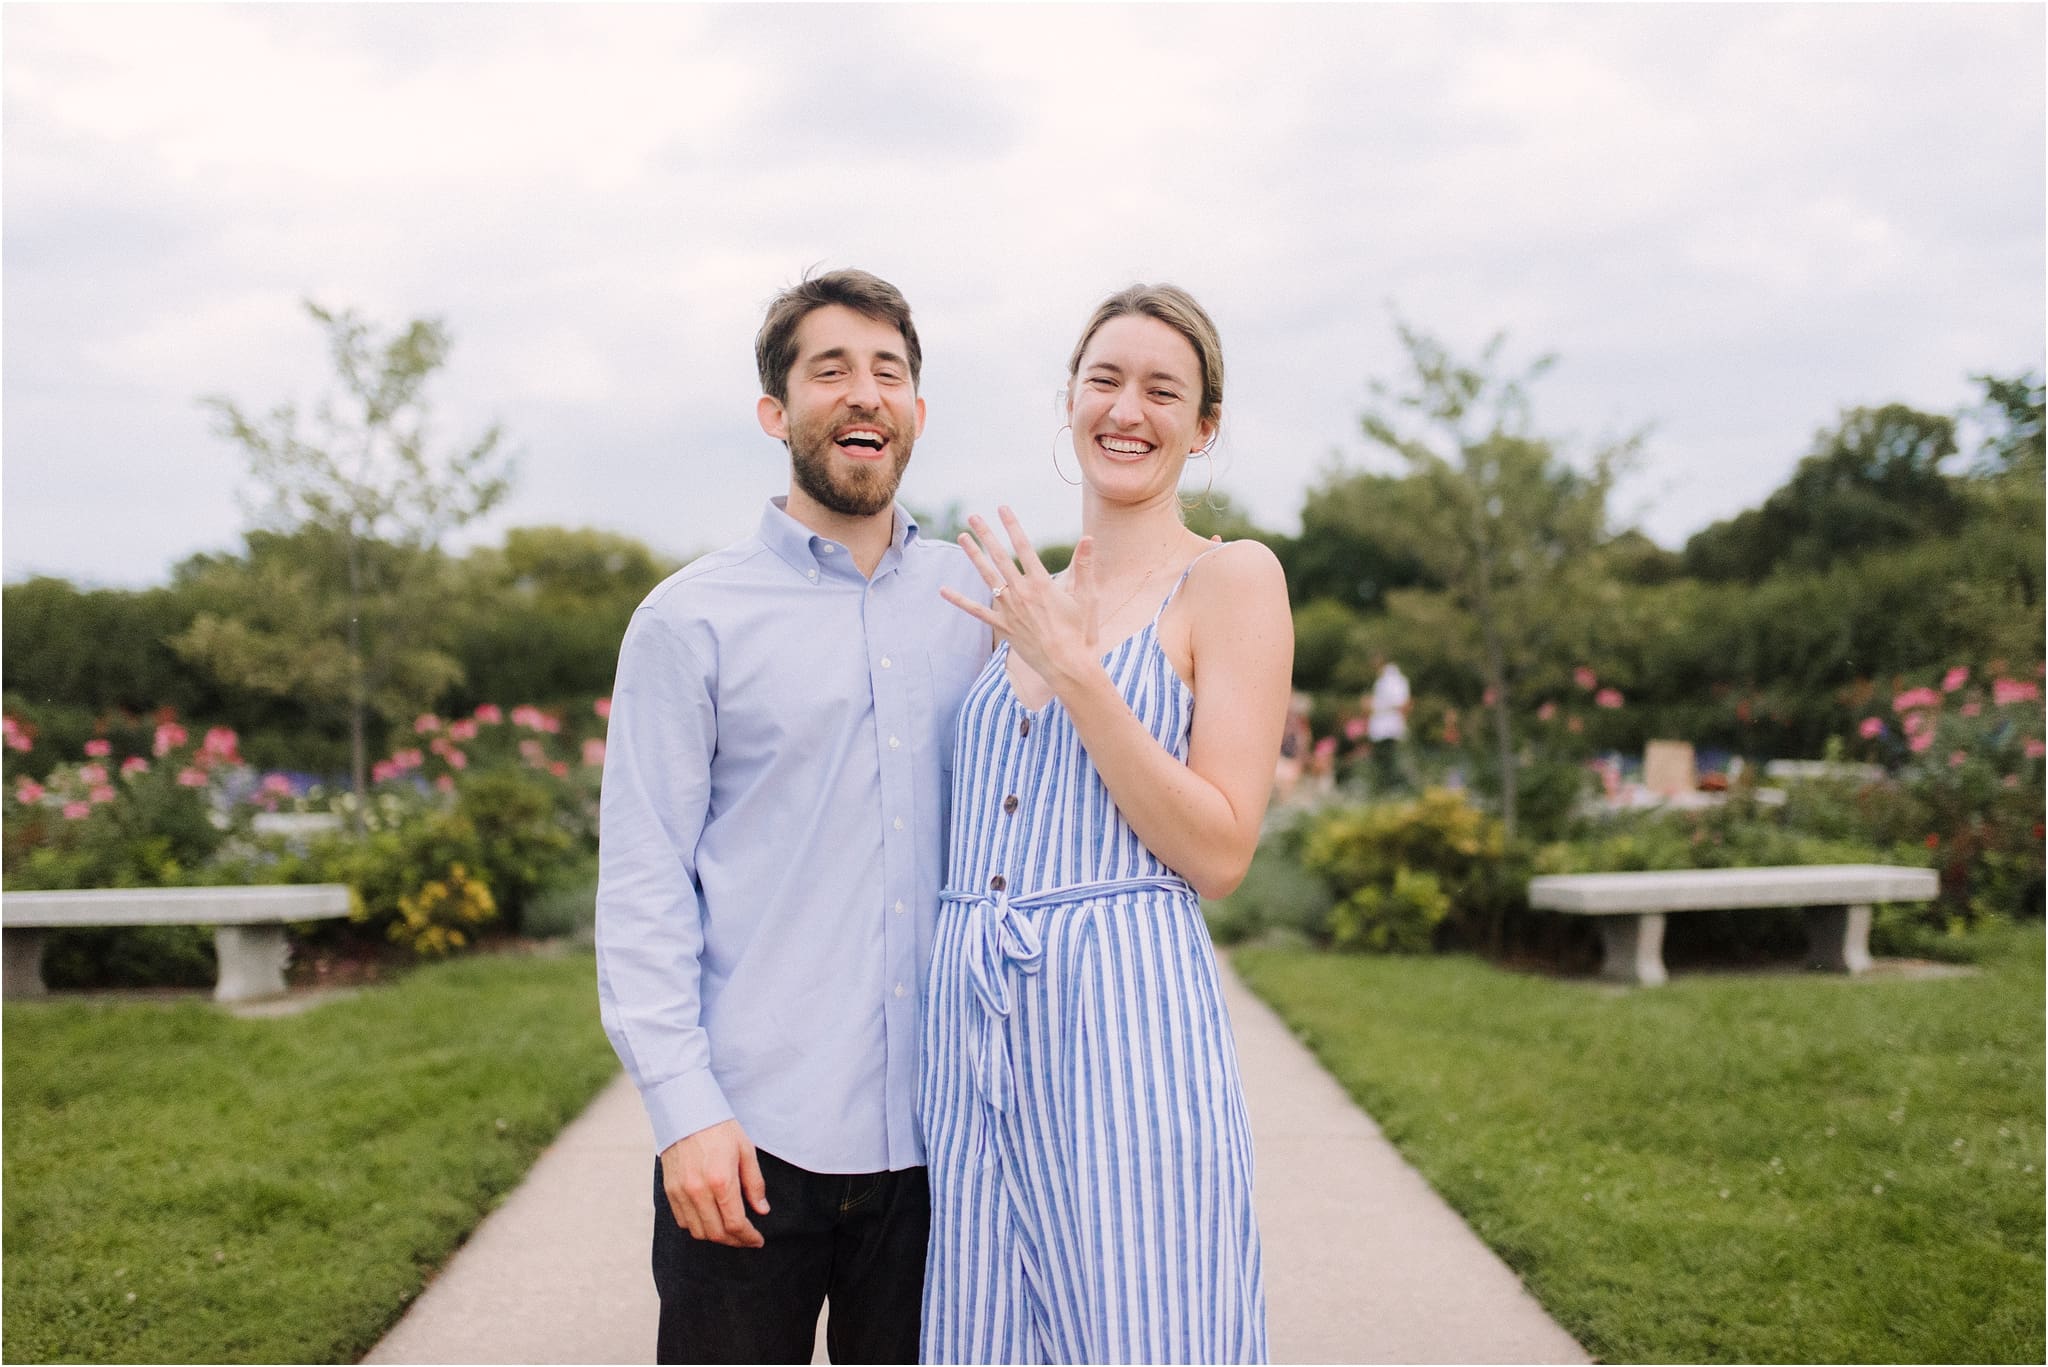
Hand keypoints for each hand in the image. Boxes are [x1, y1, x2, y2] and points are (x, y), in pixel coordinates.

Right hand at [659, 1118, 769, 1247]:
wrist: (686, 1111)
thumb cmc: (720, 1128)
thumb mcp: (746, 1151)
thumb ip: (754, 1184)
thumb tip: (762, 1210)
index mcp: (721, 1181)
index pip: (735, 1223)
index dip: (749, 1237)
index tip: (757, 1240)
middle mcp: (698, 1190)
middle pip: (716, 1233)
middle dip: (735, 1241)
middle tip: (746, 1239)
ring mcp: (680, 1192)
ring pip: (698, 1231)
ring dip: (716, 1236)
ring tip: (730, 1230)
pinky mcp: (669, 1189)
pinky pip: (683, 1220)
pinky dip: (697, 1226)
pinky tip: (710, 1219)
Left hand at [940, 507, 1099, 683]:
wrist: (1069, 668)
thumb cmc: (1082, 633)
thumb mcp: (1088, 598)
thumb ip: (1085, 566)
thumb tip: (1088, 538)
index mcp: (1042, 584)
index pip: (1024, 547)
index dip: (1012, 526)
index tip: (1002, 508)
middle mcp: (1022, 594)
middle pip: (999, 557)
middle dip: (986, 534)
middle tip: (973, 516)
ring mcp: (1010, 611)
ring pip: (987, 577)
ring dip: (973, 556)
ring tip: (961, 538)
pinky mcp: (1003, 628)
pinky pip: (978, 612)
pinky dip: (960, 601)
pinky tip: (944, 590)